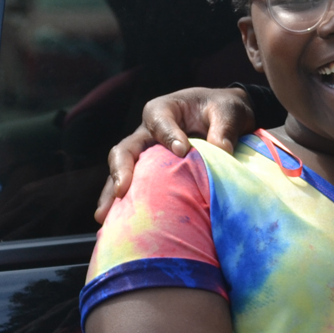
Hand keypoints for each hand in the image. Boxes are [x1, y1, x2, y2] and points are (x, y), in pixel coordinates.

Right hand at [94, 85, 255, 222]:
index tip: (183, 150)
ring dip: (112, 193)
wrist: (224, 118)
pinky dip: (125, 203)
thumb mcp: (228, 111)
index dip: (168, 135)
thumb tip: (222, 150)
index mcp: (163, 109)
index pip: (159, 121)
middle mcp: (147, 132)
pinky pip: (134, 187)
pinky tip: (117, 223)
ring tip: (104, 217)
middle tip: (122, 190)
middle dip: (121, 169)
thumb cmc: (222, 109)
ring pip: (122, 171)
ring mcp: (146, 154)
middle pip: (126, 149)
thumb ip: (224, 128)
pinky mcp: (151, 172)